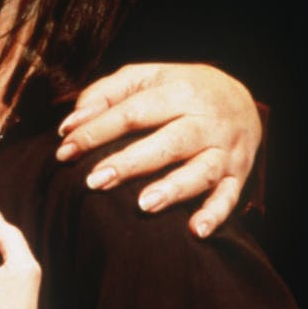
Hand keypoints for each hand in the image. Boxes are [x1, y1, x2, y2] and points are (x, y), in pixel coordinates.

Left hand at [55, 62, 259, 237]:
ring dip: (173, 189)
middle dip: (130, 163)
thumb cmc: (179, 89)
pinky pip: (230, 197)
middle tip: (96, 180)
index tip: (65, 150)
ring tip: (143, 205)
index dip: (97, 130)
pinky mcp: (238, 175)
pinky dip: (215, 214)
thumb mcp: (145, 78)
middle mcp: (206, 121)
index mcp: (180, 91)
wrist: (242, 98)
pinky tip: (196, 231)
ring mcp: (225, 150)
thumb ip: (105, 94)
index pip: (133, 112)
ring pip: (201, 171)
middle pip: (168, 142)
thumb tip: (70, 124)